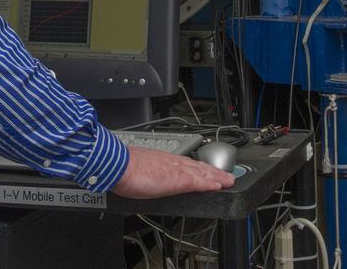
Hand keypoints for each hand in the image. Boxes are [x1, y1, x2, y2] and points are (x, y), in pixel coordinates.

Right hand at [111, 146, 234, 198]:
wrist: (118, 165)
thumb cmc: (122, 169)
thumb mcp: (138, 169)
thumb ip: (146, 171)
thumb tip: (142, 177)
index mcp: (163, 159)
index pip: (187, 163)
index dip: (200, 167)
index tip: (209, 171)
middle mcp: (173, 162)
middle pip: (199, 166)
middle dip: (214, 171)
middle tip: (227, 176)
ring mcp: (177, 170)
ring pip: (203, 173)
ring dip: (217, 177)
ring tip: (228, 181)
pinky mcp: (178, 180)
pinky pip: (199, 182)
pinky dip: (210, 183)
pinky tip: (219, 186)